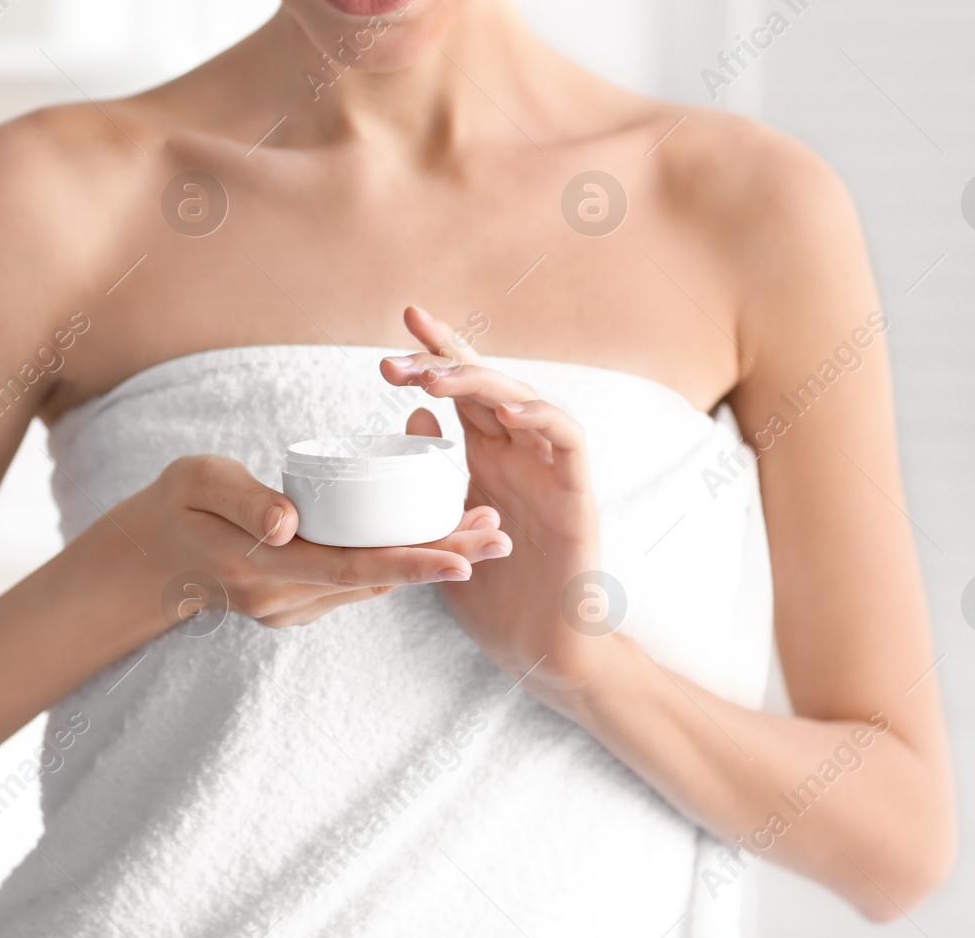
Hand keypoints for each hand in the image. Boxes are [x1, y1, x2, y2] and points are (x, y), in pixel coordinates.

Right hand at [108, 453, 510, 628]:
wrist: (144, 561)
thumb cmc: (173, 509)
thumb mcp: (196, 484)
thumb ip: (241, 499)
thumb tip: (286, 523)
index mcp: (263, 569)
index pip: (350, 567)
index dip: (410, 561)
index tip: (463, 555)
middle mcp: (285, 600)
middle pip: (377, 580)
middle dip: (441, 559)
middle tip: (500, 534)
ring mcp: (293, 609)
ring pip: (373, 584)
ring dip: (428, 561)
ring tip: (485, 531)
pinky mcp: (299, 604)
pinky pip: (357, 583)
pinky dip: (398, 562)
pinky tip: (437, 539)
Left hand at [381, 306, 618, 704]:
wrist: (538, 651)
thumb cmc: (493, 597)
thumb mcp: (443, 532)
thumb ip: (427, 479)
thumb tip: (413, 417)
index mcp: (487, 458)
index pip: (463, 391)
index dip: (439, 351)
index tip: (402, 322)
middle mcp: (520, 455)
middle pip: (489, 385)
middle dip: (445, 361)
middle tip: (397, 360)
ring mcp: (549, 471)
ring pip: (527, 400)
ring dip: (483, 383)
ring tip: (436, 380)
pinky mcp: (576, 496)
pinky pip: (567, 442)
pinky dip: (542, 417)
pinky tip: (507, 411)